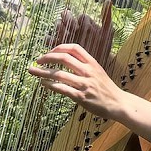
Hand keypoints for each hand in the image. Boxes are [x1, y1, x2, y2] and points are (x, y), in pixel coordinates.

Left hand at [30, 2, 121, 118]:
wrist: (118, 103)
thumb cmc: (106, 88)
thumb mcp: (98, 71)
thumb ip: (84, 65)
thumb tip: (65, 60)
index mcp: (92, 63)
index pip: (74, 48)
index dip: (59, 47)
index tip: (50, 51)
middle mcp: (88, 71)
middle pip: (64, 58)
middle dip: (47, 57)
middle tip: (38, 61)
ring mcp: (85, 84)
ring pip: (59, 74)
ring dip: (42, 72)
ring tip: (32, 71)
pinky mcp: (81, 97)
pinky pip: (62, 88)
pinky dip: (50, 85)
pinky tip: (43, 84)